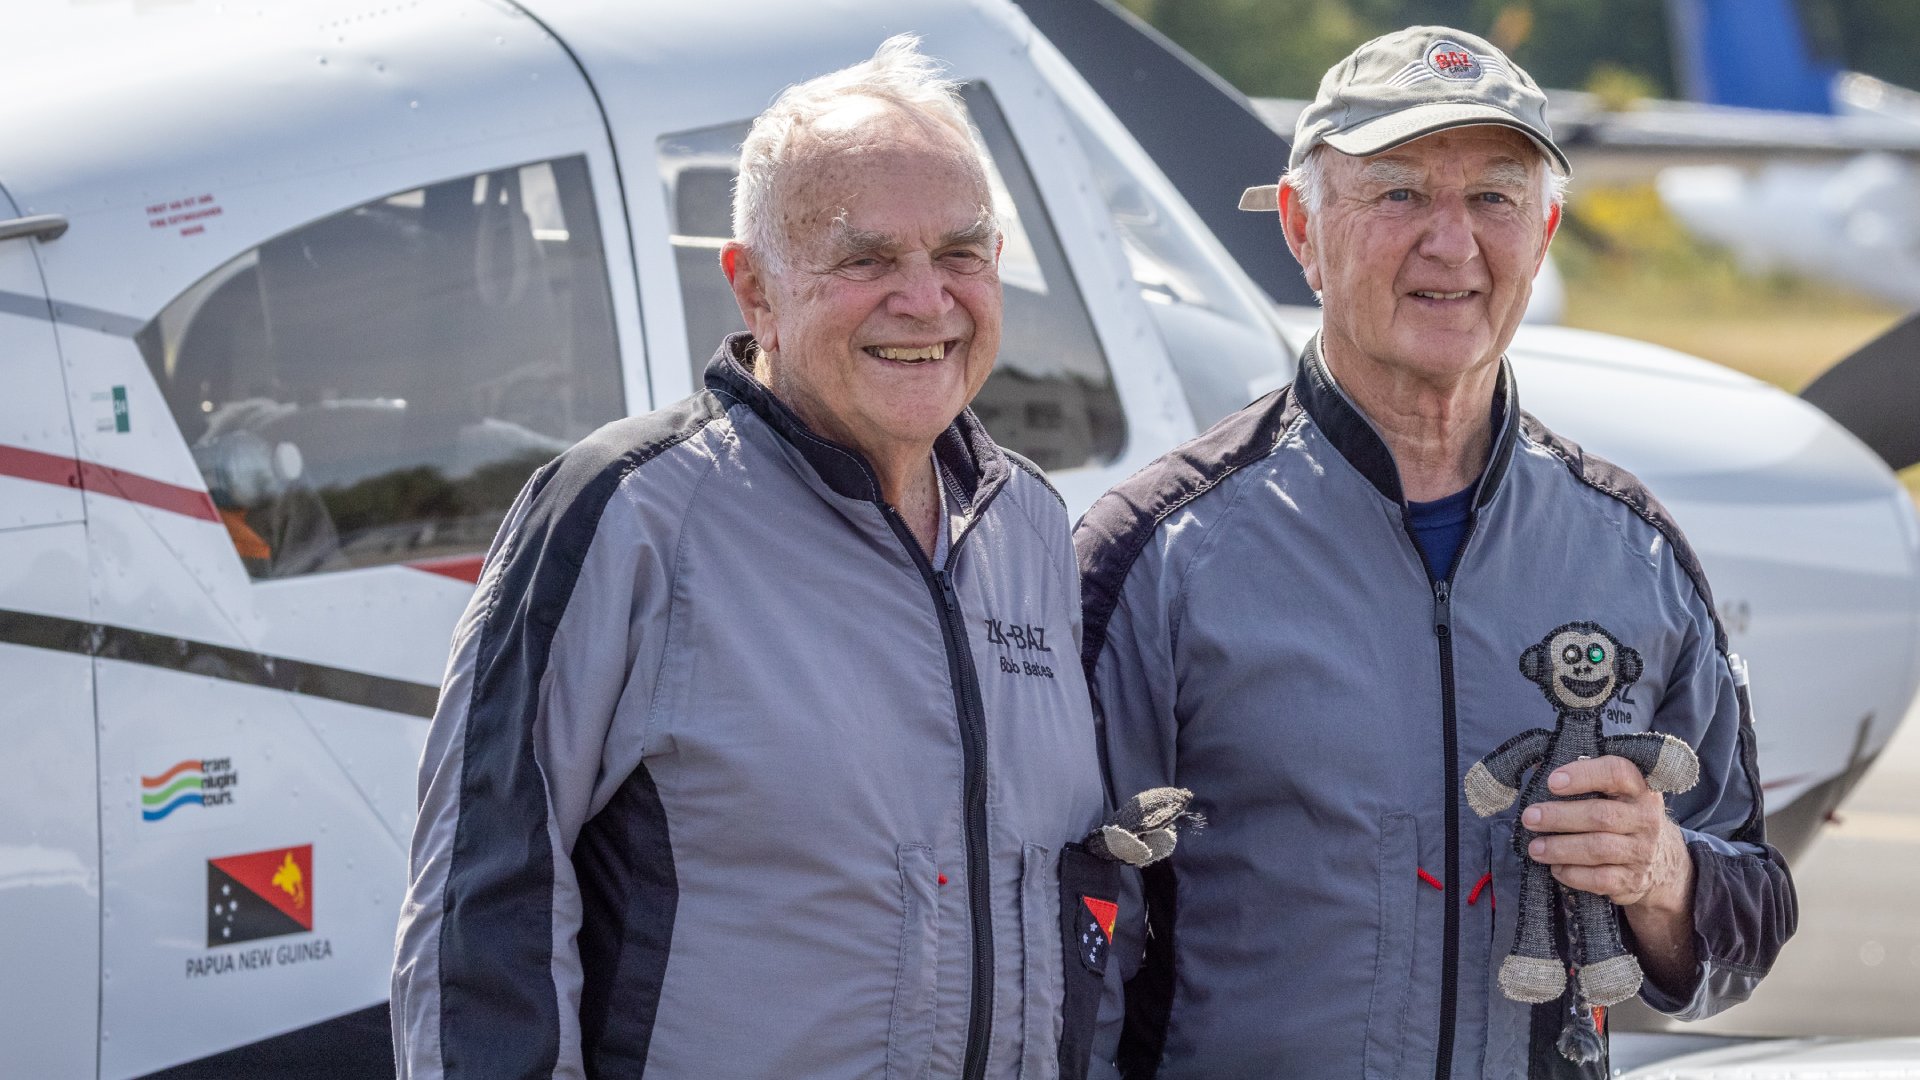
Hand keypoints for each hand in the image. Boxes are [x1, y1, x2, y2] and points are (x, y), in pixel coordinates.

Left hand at [1522, 755, 1691, 912]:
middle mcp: (1646, 818)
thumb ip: (1582, 778)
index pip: (1616, 773)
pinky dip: (1574, 874)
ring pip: (1598, 848)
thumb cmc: (1621, 816)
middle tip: (1530, 817)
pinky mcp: (1634, 879)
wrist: (1660, 861)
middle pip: (1601, 815)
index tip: (1552, 782)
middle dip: (1559, 816)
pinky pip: (1601, 879)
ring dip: (1561, 848)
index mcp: (1639, 788)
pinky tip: (1556, 869)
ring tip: (1535, 848)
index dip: (1583, 775)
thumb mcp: (1613, 793)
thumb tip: (1538, 766)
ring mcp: (1642, 851)